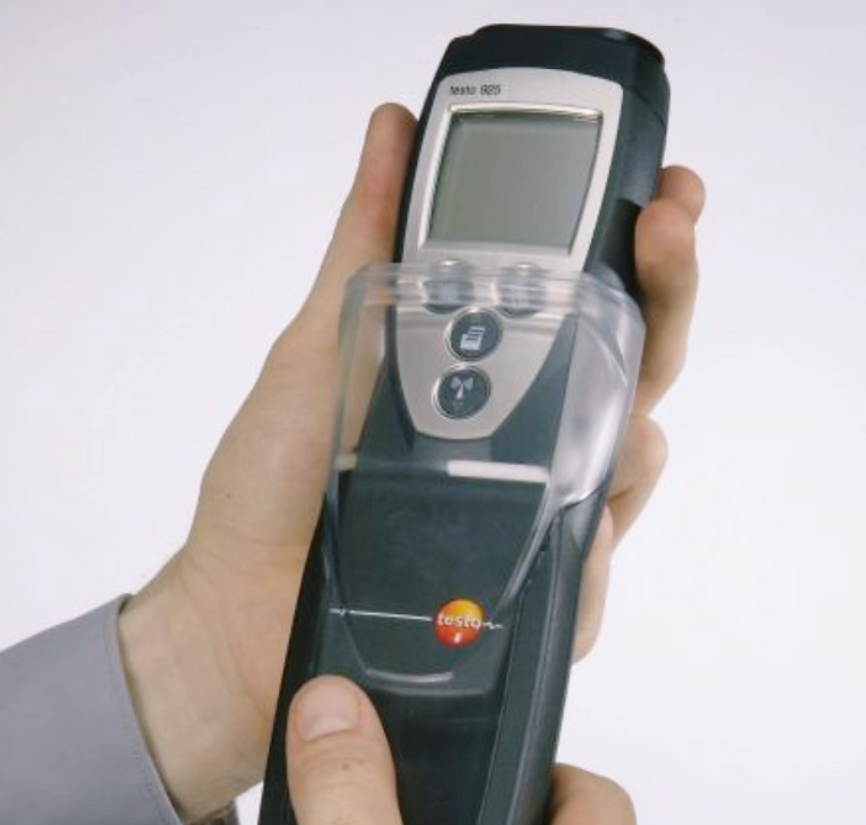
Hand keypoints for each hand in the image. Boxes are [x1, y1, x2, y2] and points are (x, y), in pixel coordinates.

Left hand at [117, 104, 703, 823]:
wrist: (235, 612)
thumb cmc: (272, 487)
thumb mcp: (319, 347)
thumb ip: (367, 247)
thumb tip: (391, 134)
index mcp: (475, 382)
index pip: (578, 310)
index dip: (628, 250)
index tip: (653, 195)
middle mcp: (515, 447)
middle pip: (626, 376)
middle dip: (666, 299)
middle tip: (666, 235)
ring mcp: (524, 523)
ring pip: (624, 476)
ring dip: (640, 431)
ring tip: (627, 404)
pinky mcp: (520, 601)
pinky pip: (587, 580)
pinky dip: (597, 548)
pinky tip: (589, 522)